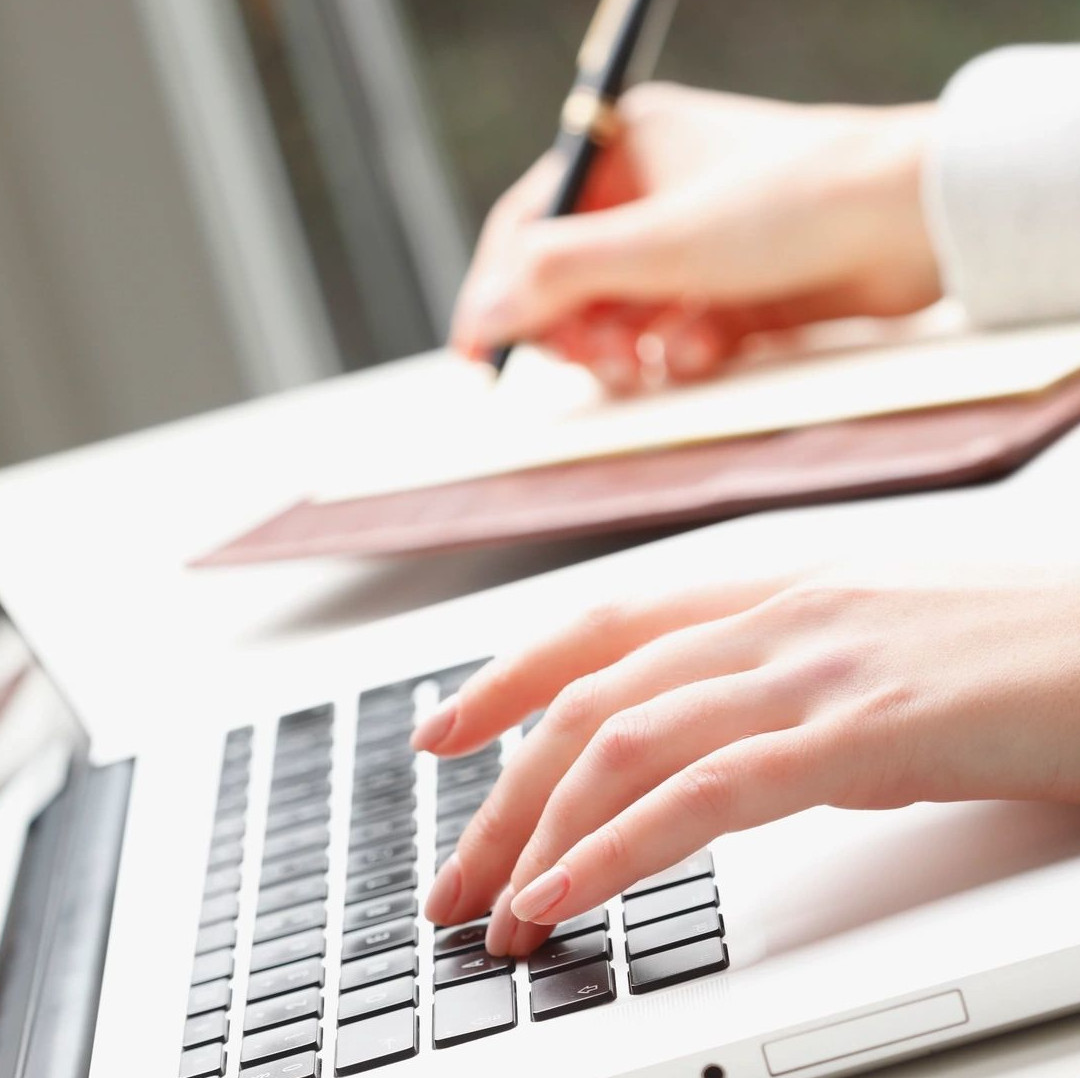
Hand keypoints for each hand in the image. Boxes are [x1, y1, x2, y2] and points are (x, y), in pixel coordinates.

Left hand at [415, 567, 1079, 954]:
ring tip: (496, 911)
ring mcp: (818, 668)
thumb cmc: (1015, 657)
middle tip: (450, 871)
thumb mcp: (867, 660)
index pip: (602, 626)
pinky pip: (708, 794)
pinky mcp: (869, 731)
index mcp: (774, 593)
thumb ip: (777, 691)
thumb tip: (707, 755)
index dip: (509, 677)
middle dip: (500, 793)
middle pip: (589, 695)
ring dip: (541, 833)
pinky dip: (618, 850)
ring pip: (626, 740)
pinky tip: (568, 897)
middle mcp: (777, 617)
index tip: (444, 733)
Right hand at [451, 83, 941, 391]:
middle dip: (577, 331)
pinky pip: (672, 336)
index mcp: (625, 153)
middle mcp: (652, 198)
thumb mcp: (661, 240)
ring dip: (629, 349)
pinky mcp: (727, 293)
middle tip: (597, 362)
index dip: (498, 291)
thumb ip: (561, 275)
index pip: (529, 226)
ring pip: (620, 319)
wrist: (914, 225)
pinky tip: (711, 348)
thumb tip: (485, 313)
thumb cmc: (792, 202)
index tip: (480, 354)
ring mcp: (692, 249)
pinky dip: (681, 352)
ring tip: (656, 361)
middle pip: (570, 282)